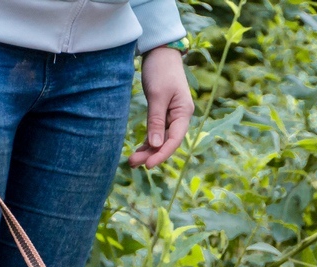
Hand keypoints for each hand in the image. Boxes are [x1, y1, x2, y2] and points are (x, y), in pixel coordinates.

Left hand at [129, 47, 192, 167]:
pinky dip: (148, 141)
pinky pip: (156, 132)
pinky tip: (138, 150)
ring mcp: (172, 116)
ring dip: (148, 150)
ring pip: (160, 139)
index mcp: (184, 112)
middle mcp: (180, 117)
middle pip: (167, 142)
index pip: (174, 140)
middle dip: (151, 154)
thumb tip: (154, 145)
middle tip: (133, 164)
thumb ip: (156, 121)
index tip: (148, 164)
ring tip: (132, 161)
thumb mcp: (157, 95)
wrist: (161, 52)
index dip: (161, 154)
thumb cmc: (161, 70)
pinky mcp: (163, 113)